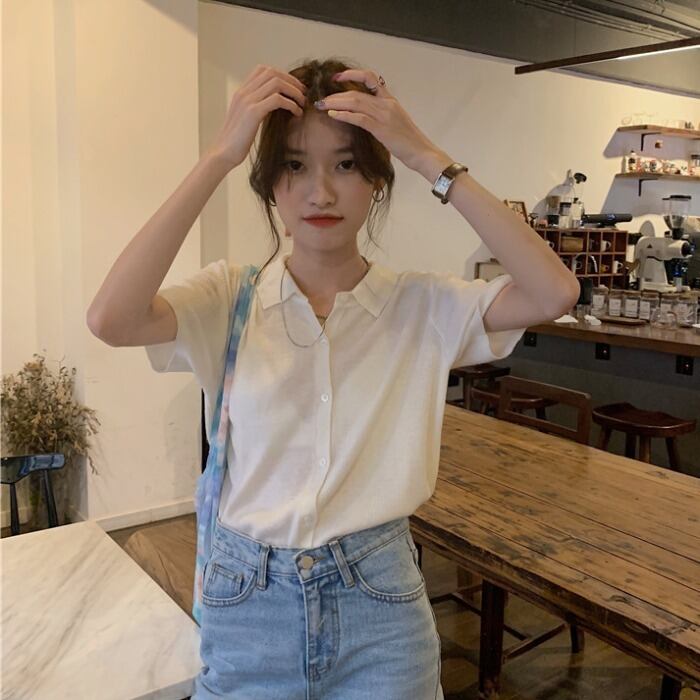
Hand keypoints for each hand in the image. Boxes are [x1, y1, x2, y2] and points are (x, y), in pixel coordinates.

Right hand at [209, 64, 306, 169]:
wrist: (223, 153)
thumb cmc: (236, 142)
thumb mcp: (246, 119)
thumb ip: (256, 108)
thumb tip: (275, 105)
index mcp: (241, 92)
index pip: (263, 70)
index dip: (282, 75)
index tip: (294, 87)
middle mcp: (243, 92)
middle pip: (272, 72)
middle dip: (292, 81)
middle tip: (304, 93)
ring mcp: (247, 101)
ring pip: (277, 83)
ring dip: (294, 91)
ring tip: (302, 103)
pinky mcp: (253, 112)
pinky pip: (277, 99)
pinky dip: (291, 104)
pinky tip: (297, 113)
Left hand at [315, 68, 441, 171]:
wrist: (422, 152)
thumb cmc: (409, 142)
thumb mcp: (395, 122)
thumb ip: (382, 115)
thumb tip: (365, 117)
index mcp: (390, 100)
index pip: (370, 78)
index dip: (352, 74)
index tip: (337, 78)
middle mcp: (386, 103)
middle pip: (356, 92)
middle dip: (336, 95)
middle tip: (321, 99)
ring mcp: (384, 115)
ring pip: (355, 102)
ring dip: (335, 103)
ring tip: (322, 106)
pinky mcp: (381, 128)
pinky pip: (358, 117)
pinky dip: (343, 115)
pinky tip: (333, 115)